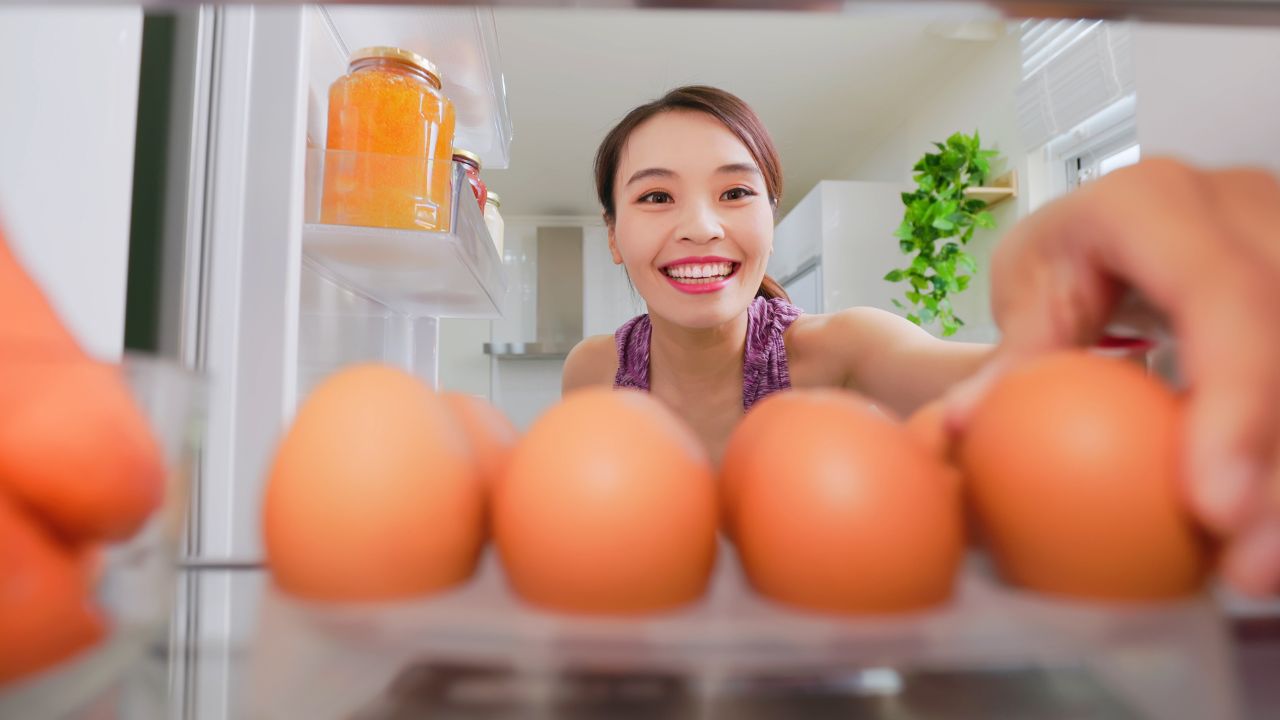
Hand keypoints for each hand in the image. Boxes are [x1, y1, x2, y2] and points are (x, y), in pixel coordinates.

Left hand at [949, 157, 1279, 595]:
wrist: (1124, 224)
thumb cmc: (1068, 258)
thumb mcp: (1030, 289)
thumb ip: (1010, 361)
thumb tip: (953, 434)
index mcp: (1155, 205)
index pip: (1219, 294)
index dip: (1234, 398)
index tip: (1214, 504)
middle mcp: (1246, 211)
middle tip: (1249, 569)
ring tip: (1258, 570)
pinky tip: (1269, 536)